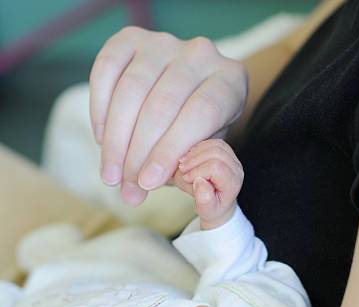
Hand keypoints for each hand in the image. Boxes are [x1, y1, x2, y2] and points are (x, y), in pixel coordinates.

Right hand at [89, 27, 247, 205]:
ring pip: (132, 90)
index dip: (170, 151)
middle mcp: (200, 54)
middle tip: (126, 187)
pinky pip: (106, 70)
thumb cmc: (199, 134)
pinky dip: (100, 109)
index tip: (148, 182)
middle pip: (162, 104)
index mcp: (229, 81)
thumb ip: (187, 168)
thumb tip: (150, 183)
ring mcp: (164, 42)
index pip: (200, 114)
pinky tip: (101, 140)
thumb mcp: (205, 153)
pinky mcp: (131, 38)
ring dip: (116, 139)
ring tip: (111, 175)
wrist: (187, 100)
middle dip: (138, 153)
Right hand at [176, 139, 243, 228]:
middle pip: (215, 153)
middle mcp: (235, 169)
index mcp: (232, 183)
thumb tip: (199, 182)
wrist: (217, 204)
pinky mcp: (225, 151)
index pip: (215, 167)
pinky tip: (189, 157)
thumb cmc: (211, 208)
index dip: (197, 171)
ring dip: (195, 152)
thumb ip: (204, 199)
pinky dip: (198, 148)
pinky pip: (211, 142)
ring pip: (214, 145)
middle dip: (195, 160)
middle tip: (182, 169)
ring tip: (183, 163)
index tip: (186, 179)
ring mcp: (232, 158)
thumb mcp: (206, 210)